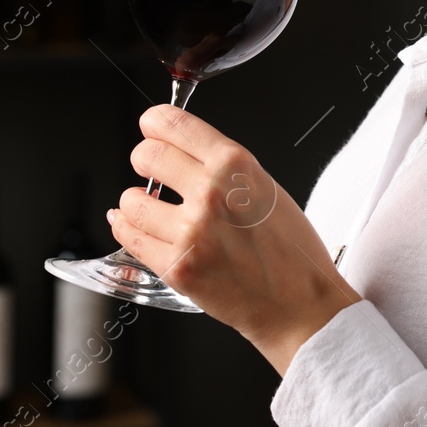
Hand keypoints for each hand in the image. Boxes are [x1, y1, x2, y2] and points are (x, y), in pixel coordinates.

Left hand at [109, 103, 362, 375]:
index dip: (154, 122)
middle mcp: (211, 193)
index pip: (174, 124)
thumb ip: (225, 168)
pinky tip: (133, 225)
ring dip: (135, 201)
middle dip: (143, 158)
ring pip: (130, 200)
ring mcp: (191, 232)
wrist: (299, 304)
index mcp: (236, 166)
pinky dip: (126, 228)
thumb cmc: (292, 251)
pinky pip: (130, 238)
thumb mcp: (268, 188)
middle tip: (148, 166)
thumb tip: (185, 152)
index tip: (151, 126)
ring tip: (147, 206)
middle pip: (146, 155)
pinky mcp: (177, 267)